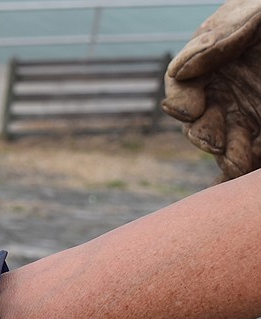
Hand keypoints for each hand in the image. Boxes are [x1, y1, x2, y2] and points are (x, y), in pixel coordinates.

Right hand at [161, 0, 260, 178]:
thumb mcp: (253, 15)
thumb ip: (218, 38)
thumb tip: (181, 71)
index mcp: (210, 62)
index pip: (181, 86)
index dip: (181, 101)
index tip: (191, 109)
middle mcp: (223, 93)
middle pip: (199, 124)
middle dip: (204, 136)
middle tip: (215, 143)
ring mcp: (246, 116)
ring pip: (225, 147)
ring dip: (228, 159)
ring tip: (238, 166)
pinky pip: (249, 160)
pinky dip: (240, 174)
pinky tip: (238, 185)